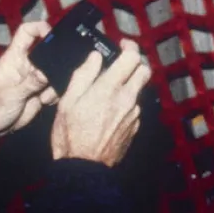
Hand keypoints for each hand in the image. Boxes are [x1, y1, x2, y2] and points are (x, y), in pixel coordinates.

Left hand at [0, 21, 57, 140]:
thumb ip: (30, 83)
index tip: (53, 35)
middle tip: (56, 76)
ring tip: (43, 96)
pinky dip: (56, 94)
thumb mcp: (10, 95)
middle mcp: (27, 65)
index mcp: (14, 59)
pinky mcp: (43, 90)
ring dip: (56, 84)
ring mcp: (36, 77)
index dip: (40, 28)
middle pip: (49, 50)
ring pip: (57, 71)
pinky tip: (44, 102)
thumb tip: (49, 72)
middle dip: (58, 61)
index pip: (27, 32)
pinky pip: (58, 86)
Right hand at [50, 40, 151, 166]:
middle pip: (145, 71)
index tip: (123, 45)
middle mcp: (127, 99)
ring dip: (129, 85)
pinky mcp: (135, 126)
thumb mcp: (68, 102)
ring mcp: (134, 113)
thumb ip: (83, 75)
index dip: (130, 47)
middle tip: (122, 64)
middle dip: (136, 63)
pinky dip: (126, 102)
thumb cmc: (70, 135)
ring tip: (108, 91)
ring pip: (139, 90)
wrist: (84, 168)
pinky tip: (109, 111)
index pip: (132, 58)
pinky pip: (134, 107)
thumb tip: (94, 57)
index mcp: (110, 89)